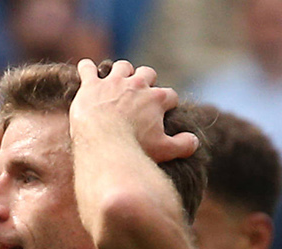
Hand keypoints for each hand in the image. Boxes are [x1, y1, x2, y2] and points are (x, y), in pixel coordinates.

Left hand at [71, 59, 197, 164]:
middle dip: (147, 80)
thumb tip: (194, 141)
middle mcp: (136, 85)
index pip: (170, 95)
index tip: (166, 111)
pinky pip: (87, 68)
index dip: (169, 103)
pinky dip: (87, 68)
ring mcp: (113, 82)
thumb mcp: (165, 150)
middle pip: (148, 73)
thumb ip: (183, 145)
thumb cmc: (135, 147)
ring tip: (118, 81)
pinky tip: (87, 71)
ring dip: (122, 71)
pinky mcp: (91, 85)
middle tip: (142, 92)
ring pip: (122, 66)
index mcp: (156, 99)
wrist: (103, 143)